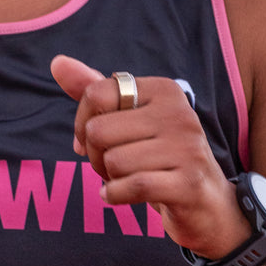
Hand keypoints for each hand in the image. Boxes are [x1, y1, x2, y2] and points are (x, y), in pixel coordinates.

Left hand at [50, 53, 246, 257]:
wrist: (207, 202)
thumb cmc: (160, 156)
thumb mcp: (130, 119)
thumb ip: (95, 91)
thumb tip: (57, 63)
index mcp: (165, 90)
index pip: (97, 94)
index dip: (83, 122)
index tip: (95, 140)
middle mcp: (179, 113)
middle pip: (98, 131)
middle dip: (95, 156)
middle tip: (114, 165)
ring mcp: (186, 148)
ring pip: (112, 161)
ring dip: (109, 178)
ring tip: (127, 178)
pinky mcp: (187, 183)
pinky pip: (129, 186)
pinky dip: (115, 195)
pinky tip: (120, 195)